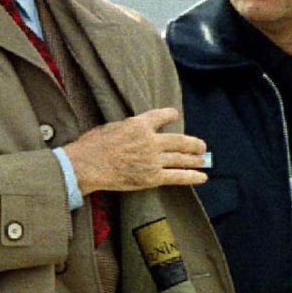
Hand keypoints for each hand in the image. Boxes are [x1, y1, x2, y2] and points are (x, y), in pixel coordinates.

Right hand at [63, 108, 207, 193]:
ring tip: (204, 159)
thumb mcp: (111, 127)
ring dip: (195, 159)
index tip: (175, 115)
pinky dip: (192, 176)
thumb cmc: (92, 146)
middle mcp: (151, 140)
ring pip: (181, 158)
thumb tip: (131, 130)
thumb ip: (127, 128)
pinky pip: (177, 176)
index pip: (161, 116)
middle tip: (202, 145)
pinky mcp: (152, 177)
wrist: (88, 165)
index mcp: (139, 124)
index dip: (170, 115)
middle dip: (193, 143)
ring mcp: (153, 159)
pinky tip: (202, 177)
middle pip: (179, 140)